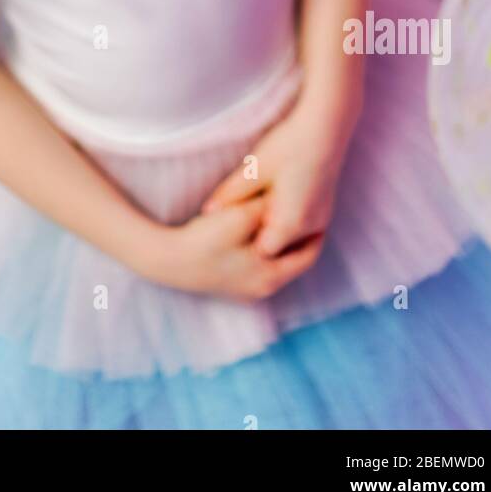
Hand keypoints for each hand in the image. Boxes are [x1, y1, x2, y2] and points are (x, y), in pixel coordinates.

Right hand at [140, 198, 324, 299]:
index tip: (322, 210)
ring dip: (281, 243)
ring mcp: (246, 289)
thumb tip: (283, 202)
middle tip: (305, 212)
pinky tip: (257, 231)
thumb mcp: (240, 217)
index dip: (317, 232)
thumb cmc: (206, 240)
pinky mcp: (230, 284)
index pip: (308, 255)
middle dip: (300, 237)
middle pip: (293, 261)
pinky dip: (265, 249)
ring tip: (282, 218)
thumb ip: (267, 209)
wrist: (168, 260)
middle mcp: (263, 287)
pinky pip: (260, 265)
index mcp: (272, 275)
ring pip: (276, 263)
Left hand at [198, 102, 350, 258]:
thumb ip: (231, 193)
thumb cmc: (289, 145)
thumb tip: (207, 210)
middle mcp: (310, 227)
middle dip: (261, 238)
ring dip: (276, 229)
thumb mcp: (255, 168)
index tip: (234, 226)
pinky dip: (288, 222)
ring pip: (293, 239)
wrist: (326, 127)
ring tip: (260, 206)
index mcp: (290, 223)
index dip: (247, 242)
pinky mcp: (325, 208)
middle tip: (244, 217)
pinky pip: (304, 228)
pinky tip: (276, 201)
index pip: (263, 252)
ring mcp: (321, 219)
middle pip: (280, 248)